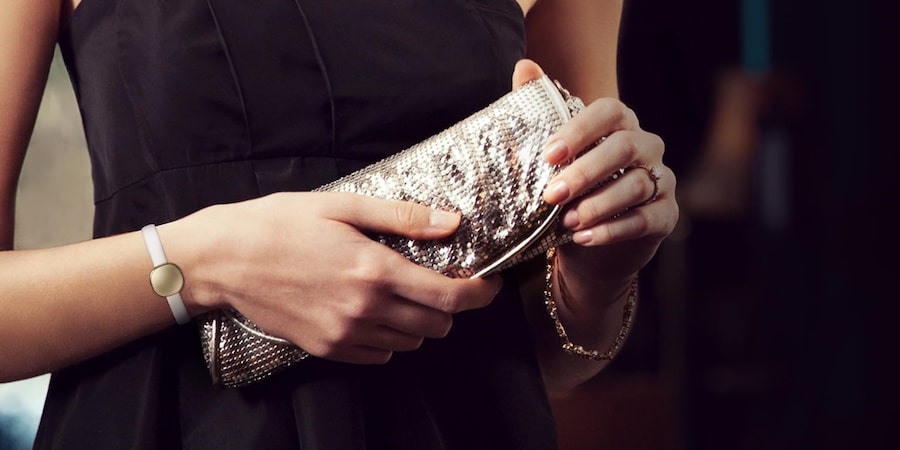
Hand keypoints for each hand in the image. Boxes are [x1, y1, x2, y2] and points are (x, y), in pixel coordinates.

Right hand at [182, 192, 501, 363]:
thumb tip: (452, 222)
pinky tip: (376, 313)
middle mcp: (365, 309)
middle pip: (436, 325)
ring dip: (420, 322)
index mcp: (375, 270)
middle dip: (450, 306)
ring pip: (410, 343)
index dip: (480, 294)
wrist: (223, 260)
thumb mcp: (342, 206)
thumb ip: (402, 217)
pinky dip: (390, 339)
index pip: (449, 297)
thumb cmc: (280, 223)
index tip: (489, 283)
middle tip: (440, 281)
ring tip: (405, 295)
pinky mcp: (326, 349)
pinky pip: (379, 356)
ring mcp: (345, 334)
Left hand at [513, 59, 677, 287]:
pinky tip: (584, 238)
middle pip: (624, 148)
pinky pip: (645, 220)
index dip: (581, 129)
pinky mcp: (665, 216)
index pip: (609, 112)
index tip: (548, 154)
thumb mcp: (550, 159)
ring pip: (636, 185)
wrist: (588, 250)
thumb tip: (524, 66)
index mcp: (619, 125)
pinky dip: (613, 230)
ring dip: (598, 204)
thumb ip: (538, 112)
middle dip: (585, 171)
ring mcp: (661, 181)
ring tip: (567, 222)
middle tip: (551, 195)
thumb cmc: (570, 194)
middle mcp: (646, 148)